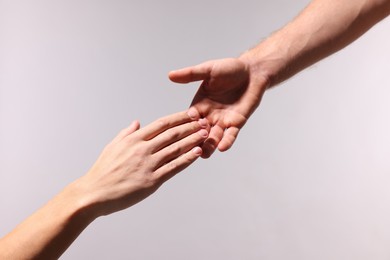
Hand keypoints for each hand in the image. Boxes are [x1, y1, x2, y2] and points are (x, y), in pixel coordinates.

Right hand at [75, 108, 208, 216]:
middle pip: (172, 134)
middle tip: (205, 121)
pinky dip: (187, 159)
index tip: (191, 114)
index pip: (161, 124)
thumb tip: (137, 122)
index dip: (179, 118)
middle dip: (191, 127)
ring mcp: (148, 164)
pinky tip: (197, 153)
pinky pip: (174, 167)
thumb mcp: (112, 146)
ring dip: (193, 140)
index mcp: (134, 139)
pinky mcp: (151, 180)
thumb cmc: (102, 170)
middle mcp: (143, 149)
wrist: (94, 193)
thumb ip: (127, 133)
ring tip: (205, 134)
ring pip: (176, 148)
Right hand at [169, 58, 268, 157]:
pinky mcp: (236, 123)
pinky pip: (231, 135)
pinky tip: (222, 147)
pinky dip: (226, 141)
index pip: (188, 119)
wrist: (252, 72)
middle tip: (189, 150)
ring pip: (214, 137)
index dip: (184, 126)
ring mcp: (223, 121)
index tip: (178, 134)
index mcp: (199, 104)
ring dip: (209, 146)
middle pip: (199, 132)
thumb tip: (171, 75)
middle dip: (195, 140)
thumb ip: (191, 74)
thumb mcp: (208, 69)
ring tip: (203, 153)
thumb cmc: (230, 69)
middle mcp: (209, 115)